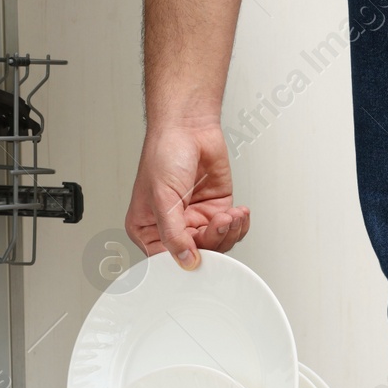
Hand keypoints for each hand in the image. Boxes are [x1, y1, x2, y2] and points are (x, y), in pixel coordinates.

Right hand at [125, 123, 250, 268]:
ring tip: (230, 213)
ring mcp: (195, 220)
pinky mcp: (215, 210)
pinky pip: (231, 229)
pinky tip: (238, 212)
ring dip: (228, 231)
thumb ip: (173, 234)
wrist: (188, 126)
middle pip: (197, 254)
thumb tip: (186, 261)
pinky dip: (239, 225)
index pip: (167, 260)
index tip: (200, 255)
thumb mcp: (162, 197)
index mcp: (148, 229)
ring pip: (217, 244)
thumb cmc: (165, 153)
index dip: (186, 261)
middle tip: (219, 222)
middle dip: (214, 240)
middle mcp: (173, 227)